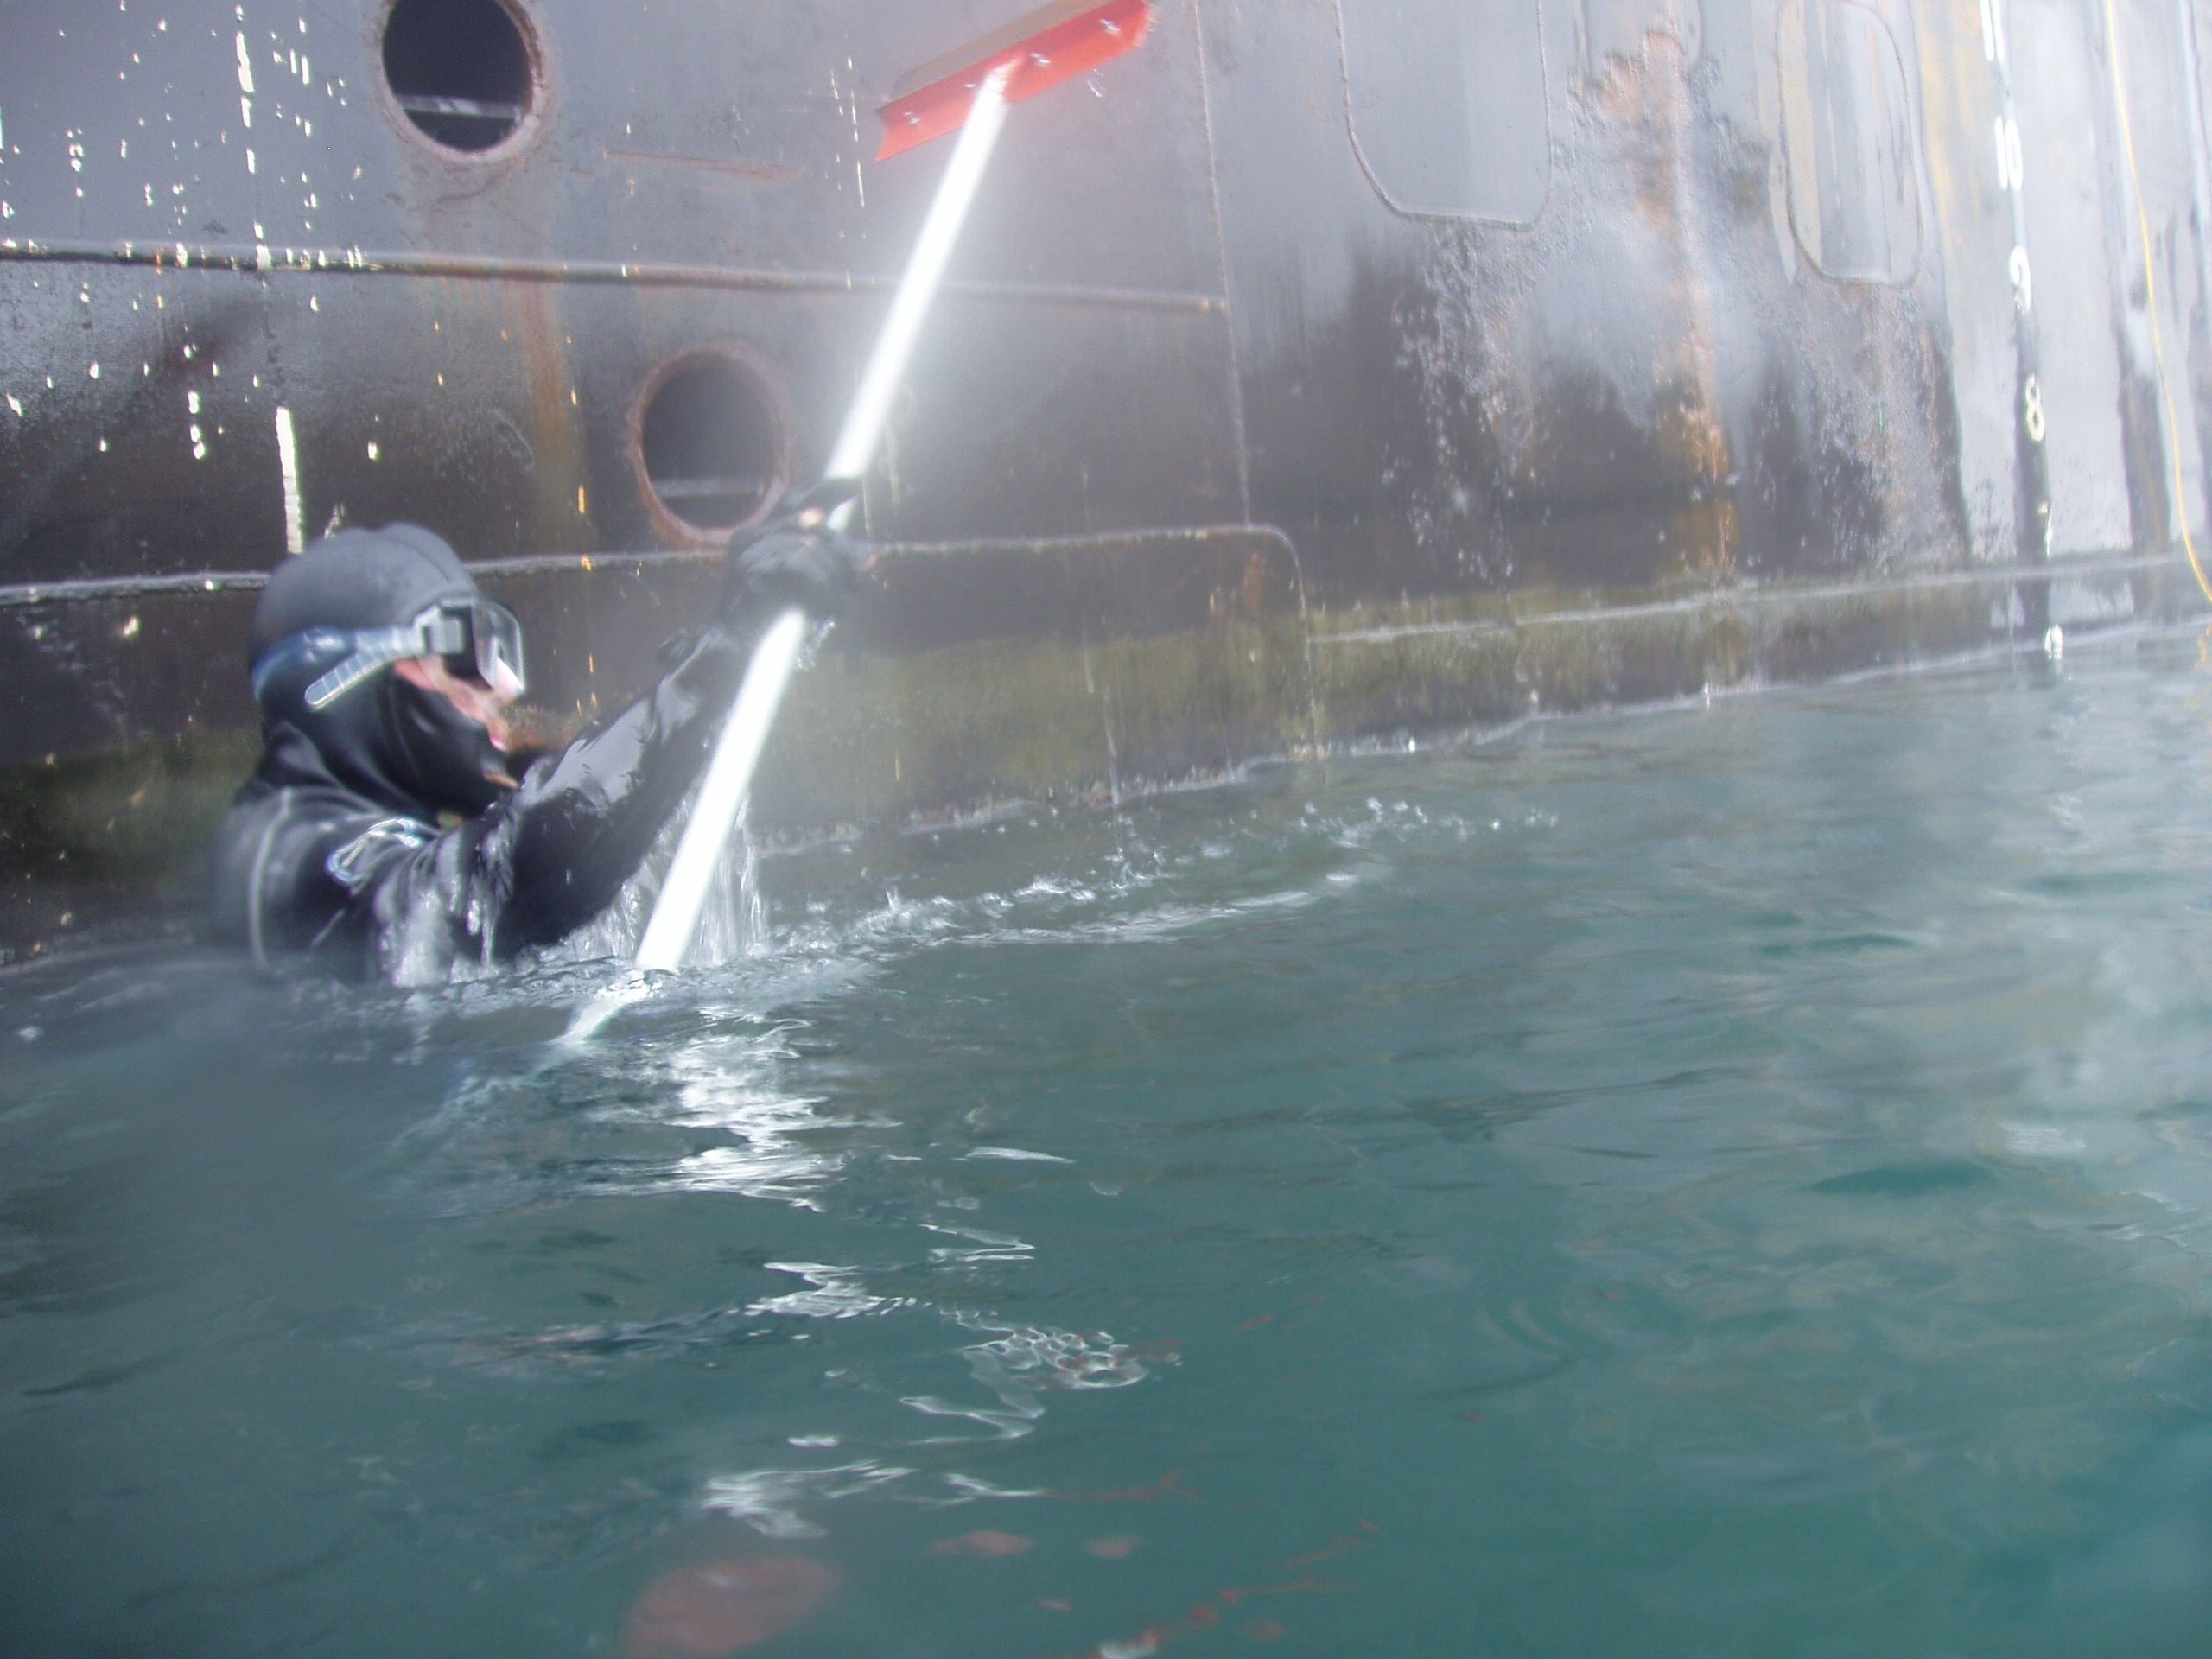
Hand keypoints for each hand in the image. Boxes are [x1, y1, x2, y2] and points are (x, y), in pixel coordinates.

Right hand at [725, 481, 870, 618]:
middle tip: (862, 572)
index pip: (794, 501)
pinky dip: (820, 588)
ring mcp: (749, 552)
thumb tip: (869, 554)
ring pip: (812, 546)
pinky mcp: (754, 570)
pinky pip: (803, 566)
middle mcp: (750, 537)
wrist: (735, 649)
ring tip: (834, 605)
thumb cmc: (770, 621)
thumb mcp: (803, 586)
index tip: (855, 482)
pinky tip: (822, 607)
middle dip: (842, 551)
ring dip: (832, 578)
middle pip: (812, 524)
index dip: (826, 489)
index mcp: (758, 536)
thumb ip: (827, 564)